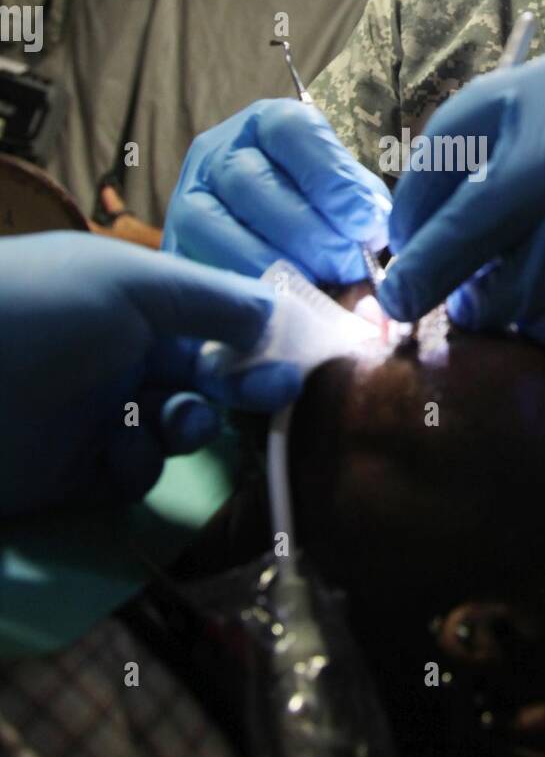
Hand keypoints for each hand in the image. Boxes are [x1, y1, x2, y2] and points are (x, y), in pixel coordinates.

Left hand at [0, 232, 299, 515]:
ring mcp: (94, 414)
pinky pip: (133, 474)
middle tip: (275, 396)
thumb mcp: (130, 282)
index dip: (254, 336)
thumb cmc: (38, 309)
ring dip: (190, 425)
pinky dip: (137, 466)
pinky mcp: (72, 474)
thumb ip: (211, 299)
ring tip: (175, 420)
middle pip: (203, 375)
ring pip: (175, 427)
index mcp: (129, 298)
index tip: (295, 356)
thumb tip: (275, 314)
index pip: (210, 318)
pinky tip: (118, 453)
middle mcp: (117, 353)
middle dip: (240, 385)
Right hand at [162, 99, 389, 281]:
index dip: (332, 180)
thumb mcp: (344, 194)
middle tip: (348, 270)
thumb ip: (360, 207)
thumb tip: (372, 238)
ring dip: (276, 265)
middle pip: (254, 183)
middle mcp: (217, 153)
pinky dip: (246, 293)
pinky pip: (202, 270)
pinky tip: (283, 308)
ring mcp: (187, 198)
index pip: (292, 132)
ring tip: (318, 290)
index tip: (366, 224)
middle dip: (311, 235)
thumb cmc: (318, 214)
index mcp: (266, 124)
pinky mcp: (175, 248)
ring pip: (219, 226)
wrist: (264, 246)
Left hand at [379, 37, 544, 342]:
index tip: (402, 241)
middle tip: (405, 303)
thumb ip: (530, 154)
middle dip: (430, 270)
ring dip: (501, 308)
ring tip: (498, 311)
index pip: (458, 130)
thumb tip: (435, 228)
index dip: (418, 198)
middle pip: (478, 214)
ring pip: (527, 275)